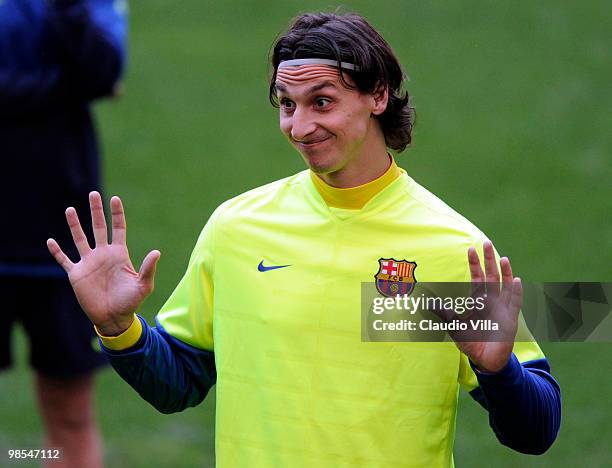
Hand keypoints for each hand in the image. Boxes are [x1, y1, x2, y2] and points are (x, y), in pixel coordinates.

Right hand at [47, 192, 159, 335]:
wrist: (114, 317)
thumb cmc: (131, 302)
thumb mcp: (143, 285)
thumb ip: (148, 268)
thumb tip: (157, 252)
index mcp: (119, 254)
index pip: (118, 228)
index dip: (117, 214)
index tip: (115, 198)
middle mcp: (103, 254)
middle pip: (99, 227)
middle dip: (96, 211)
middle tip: (94, 194)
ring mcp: (89, 263)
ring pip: (80, 239)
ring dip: (75, 225)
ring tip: (70, 209)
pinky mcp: (76, 274)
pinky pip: (65, 260)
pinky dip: (57, 251)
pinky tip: (50, 241)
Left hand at [453, 241, 522, 372]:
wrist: (484, 359)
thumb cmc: (470, 341)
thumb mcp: (453, 325)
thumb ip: (442, 313)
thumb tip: (425, 303)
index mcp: (478, 301)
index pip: (476, 277)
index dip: (474, 263)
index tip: (470, 249)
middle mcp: (491, 301)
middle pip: (490, 276)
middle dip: (489, 260)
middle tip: (486, 243)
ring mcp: (502, 309)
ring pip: (504, 286)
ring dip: (504, 272)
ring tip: (503, 258)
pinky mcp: (510, 319)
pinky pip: (515, 302)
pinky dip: (516, 292)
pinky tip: (516, 280)